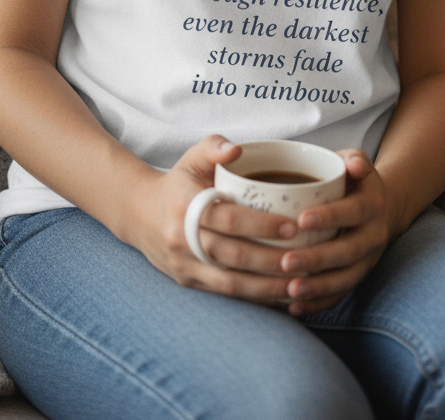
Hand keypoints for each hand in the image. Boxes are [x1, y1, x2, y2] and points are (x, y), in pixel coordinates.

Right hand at [126, 135, 304, 304]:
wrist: (139, 214)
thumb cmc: (178, 183)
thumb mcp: (191, 157)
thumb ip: (214, 147)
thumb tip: (236, 149)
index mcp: (186, 206)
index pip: (227, 220)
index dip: (260, 226)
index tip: (292, 226)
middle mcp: (183, 240)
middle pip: (233, 256)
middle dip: (271, 261)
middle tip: (305, 258)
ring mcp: (184, 266)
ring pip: (230, 284)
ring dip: (267, 287)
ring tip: (299, 284)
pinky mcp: (188, 283)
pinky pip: (225, 295)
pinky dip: (254, 298)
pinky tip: (279, 296)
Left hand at [277, 150, 395, 316]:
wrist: (383, 209)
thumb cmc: (356, 181)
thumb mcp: (358, 162)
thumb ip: (353, 159)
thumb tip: (354, 166)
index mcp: (372, 205)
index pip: (352, 211)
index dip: (329, 217)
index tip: (301, 220)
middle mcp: (373, 236)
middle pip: (347, 252)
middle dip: (316, 259)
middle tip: (286, 262)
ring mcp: (367, 261)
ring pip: (344, 279)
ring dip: (317, 287)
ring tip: (289, 290)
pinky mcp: (358, 278)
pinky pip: (340, 295)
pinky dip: (318, 304)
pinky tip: (294, 307)